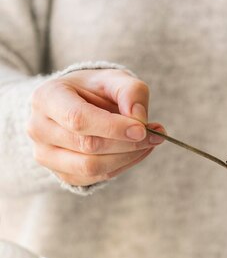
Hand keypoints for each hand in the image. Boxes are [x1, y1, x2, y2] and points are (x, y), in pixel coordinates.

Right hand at [28, 69, 164, 186]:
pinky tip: (136, 152)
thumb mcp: (113, 79)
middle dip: (127, 143)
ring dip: (128, 158)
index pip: (78, 119)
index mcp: (46, 97)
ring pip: (92, 167)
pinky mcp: (63, 174)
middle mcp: (39, 128)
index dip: (113, 127)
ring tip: (149, 143)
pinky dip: (122, 166)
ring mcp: (47, 155)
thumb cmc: (94, 91)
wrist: (75, 107)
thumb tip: (140, 118)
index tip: (143, 129)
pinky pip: (97, 178)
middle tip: (156, 135)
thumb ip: (130, 91)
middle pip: (88, 146)